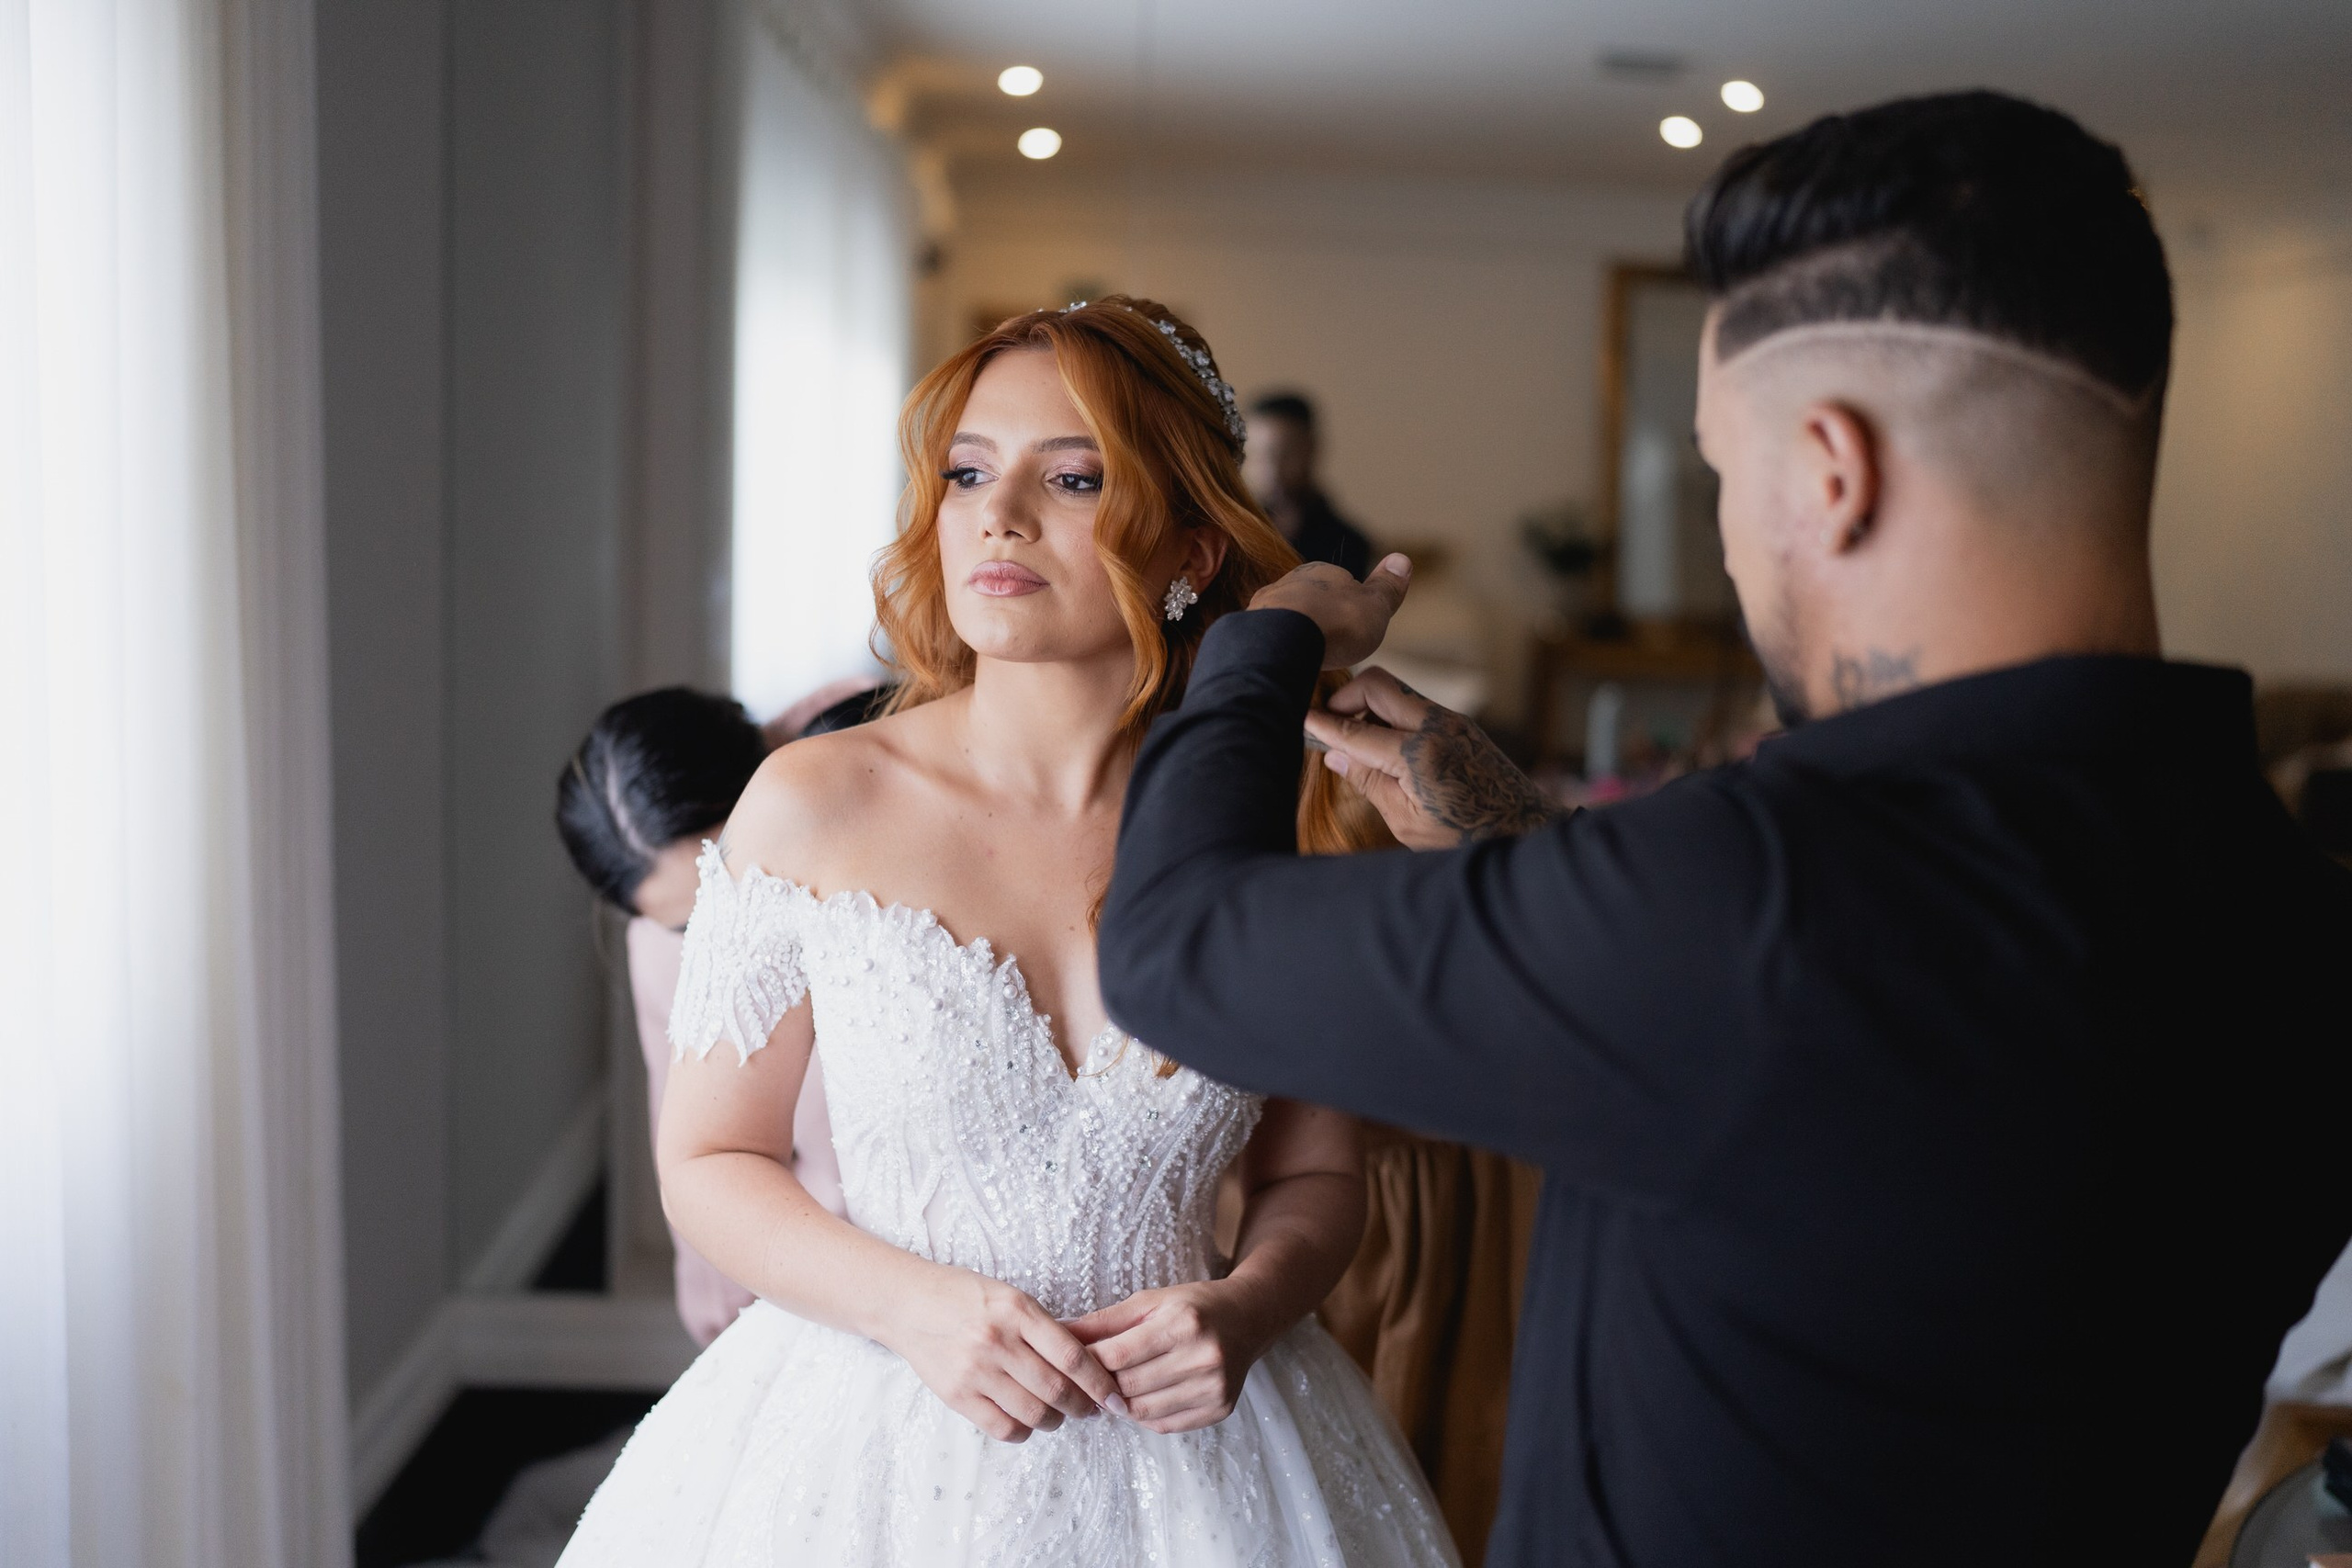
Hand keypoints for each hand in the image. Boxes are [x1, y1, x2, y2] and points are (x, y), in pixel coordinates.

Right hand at [877, 1265, 1120, 1442]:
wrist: (907, 1303)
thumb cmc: (964, 1296)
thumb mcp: (1009, 1296)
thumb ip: (1043, 1327)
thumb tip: (1086, 1364)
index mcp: (1017, 1310)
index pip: (1072, 1355)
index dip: (1099, 1381)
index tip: (1112, 1395)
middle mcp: (997, 1340)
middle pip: (1056, 1390)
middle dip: (1082, 1407)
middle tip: (1090, 1410)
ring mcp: (975, 1370)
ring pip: (1033, 1413)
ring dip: (1055, 1421)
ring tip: (1058, 1416)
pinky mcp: (957, 1395)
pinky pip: (1002, 1428)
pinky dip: (1023, 1431)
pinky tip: (1026, 1422)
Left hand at [1066, 1282, 1269, 1433]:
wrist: (1247, 1319)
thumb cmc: (1192, 1306)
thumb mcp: (1149, 1302)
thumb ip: (1104, 1322)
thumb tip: (1059, 1333)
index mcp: (1183, 1323)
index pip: (1118, 1355)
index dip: (1088, 1363)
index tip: (1070, 1363)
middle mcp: (1203, 1357)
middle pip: (1129, 1386)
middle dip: (1100, 1385)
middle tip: (1086, 1381)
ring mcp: (1214, 1387)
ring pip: (1144, 1411)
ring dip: (1119, 1404)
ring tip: (1111, 1390)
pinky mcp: (1220, 1408)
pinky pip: (1165, 1425)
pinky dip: (1143, 1416)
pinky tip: (1139, 1399)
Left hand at [1247, 555, 1412, 669]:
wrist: (1284, 641)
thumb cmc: (1336, 623)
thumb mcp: (1376, 605)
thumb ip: (1387, 586)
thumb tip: (1402, 558)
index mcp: (1323, 572)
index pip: (1340, 585)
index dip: (1351, 608)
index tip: (1356, 630)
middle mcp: (1290, 582)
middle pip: (1310, 602)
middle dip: (1320, 621)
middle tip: (1331, 648)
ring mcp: (1265, 605)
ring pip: (1286, 620)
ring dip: (1297, 636)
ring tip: (1308, 660)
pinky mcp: (1248, 630)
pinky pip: (1268, 639)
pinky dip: (1278, 650)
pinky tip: (1285, 664)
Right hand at [1303, 666, 1553, 849]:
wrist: (1524, 828)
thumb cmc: (1465, 835)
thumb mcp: (1406, 821)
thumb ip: (1369, 783)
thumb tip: (1335, 756)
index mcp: (1417, 755)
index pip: (1355, 730)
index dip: (1322, 725)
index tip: (1301, 720)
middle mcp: (1435, 726)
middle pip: (1376, 684)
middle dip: (1345, 698)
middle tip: (1329, 724)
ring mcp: (1451, 720)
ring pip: (1396, 691)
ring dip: (1368, 705)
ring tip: (1355, 739)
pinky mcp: (1460, 723)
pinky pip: (1414, 704)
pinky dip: (1390, 715)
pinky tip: (1383, 745)